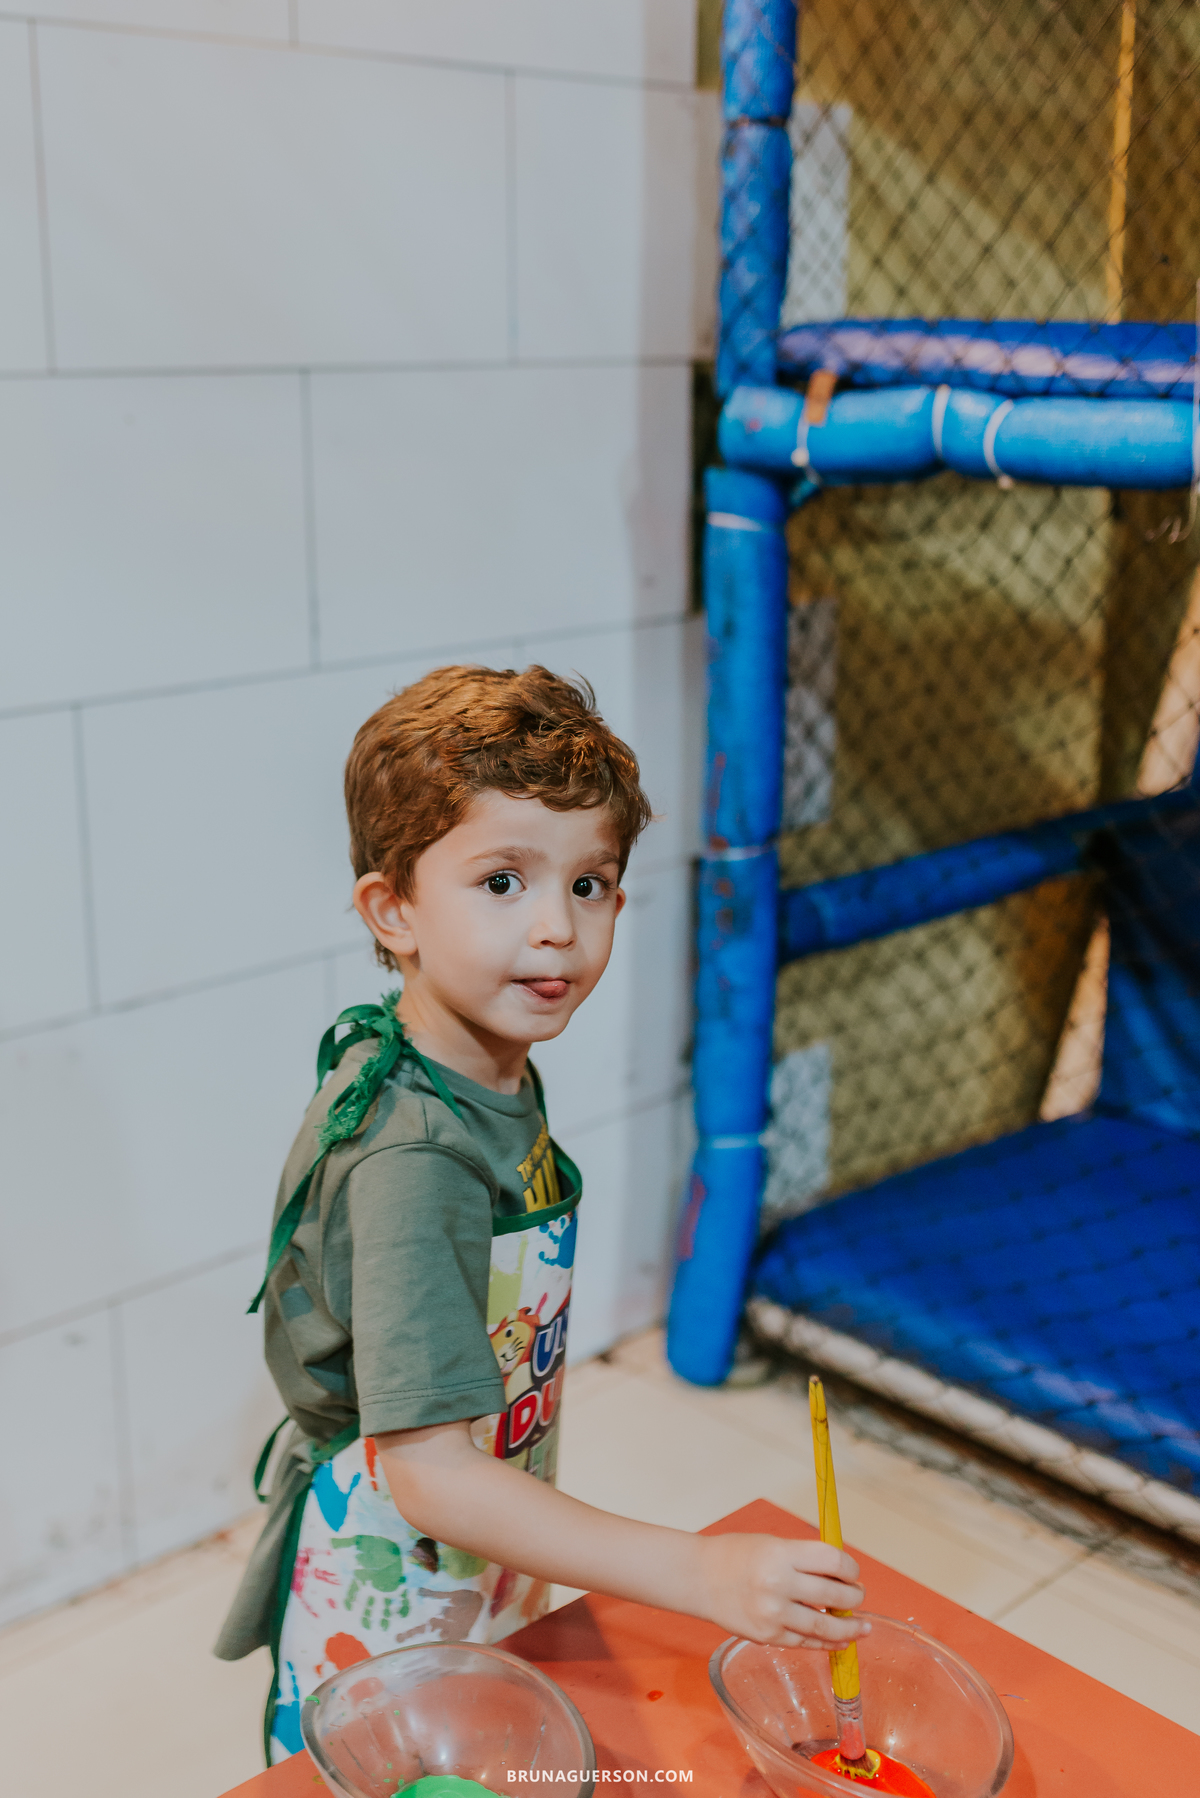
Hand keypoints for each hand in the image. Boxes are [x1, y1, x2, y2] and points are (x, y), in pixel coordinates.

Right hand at [696, 1533, 869, 1647]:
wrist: (699, 1578)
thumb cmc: (736, 1556)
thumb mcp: (773, 1544)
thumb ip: (805, 1560)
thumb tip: (842, 1576)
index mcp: (781, 1554)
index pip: (833, 1561)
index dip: (850, 1568)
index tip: (852, 1572)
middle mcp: (778, 1584)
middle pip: (834, 1595)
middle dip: (854, 1597)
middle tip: (858, 1596)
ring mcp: (772, 1614)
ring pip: (824, 1626)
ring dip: (848, 1628)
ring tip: (862, 1627)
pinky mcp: (767, 1637)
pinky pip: (805, 1643)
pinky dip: (825, 1643)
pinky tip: (839, 1641)